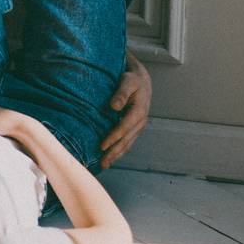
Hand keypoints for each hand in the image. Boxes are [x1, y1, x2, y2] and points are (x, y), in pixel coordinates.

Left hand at [100, 51, 150, 168]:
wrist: (141, 80)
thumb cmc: (132, 79)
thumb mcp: (128, 81)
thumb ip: (122, 93)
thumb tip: (114, 106)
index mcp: (139, 111)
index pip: (124, 127)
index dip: (113, 137)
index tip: (102, 146)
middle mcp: (140, 121)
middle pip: (126, 140)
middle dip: (114, 152)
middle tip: (102, 163)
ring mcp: (138, 126)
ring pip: (127, 143)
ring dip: (116, 155)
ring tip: (104, 164)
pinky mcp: (134, 128)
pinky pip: (127, 141)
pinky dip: (119, 150)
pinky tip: (110, 157)